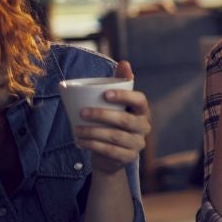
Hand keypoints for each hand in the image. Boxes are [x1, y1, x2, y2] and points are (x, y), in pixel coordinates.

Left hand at [74, 60, 150, 174]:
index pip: (140, 101)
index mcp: (143, 111)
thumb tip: (125, 62)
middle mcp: (144, 127)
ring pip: (115, 137)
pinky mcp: (128, 158)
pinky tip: (80, 142)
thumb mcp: (116, 103)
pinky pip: (109, 151)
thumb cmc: (113, 122)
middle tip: (82, 112)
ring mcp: (137, 144)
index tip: (105, 94)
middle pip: (125, 121)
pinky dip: (92, 146)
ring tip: (77, 129)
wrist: (111, 155)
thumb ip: (120, 82)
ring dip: (93, 132)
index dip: (125, 96)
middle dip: (102, 115)